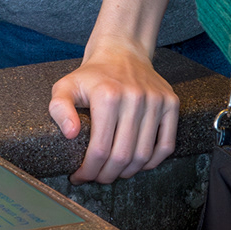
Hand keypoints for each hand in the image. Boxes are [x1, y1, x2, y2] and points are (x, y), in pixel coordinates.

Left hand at [48, 39, 179, 182]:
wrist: (122, 51)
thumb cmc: (92, 75)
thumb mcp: (66, 86)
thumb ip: (59, 109)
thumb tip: (71, 134)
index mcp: (107, 96)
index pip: (99, 148)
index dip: (89, 170)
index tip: (80, 176)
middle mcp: (134, 98)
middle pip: (122, 156)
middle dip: (106, 175)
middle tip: (97, 178)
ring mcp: (156, 101)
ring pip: (144, 155)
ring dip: (128, 172)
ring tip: (114, 173)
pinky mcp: (171, 103)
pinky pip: (166, 144)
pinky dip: (152, 162)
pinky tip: (136, 165)